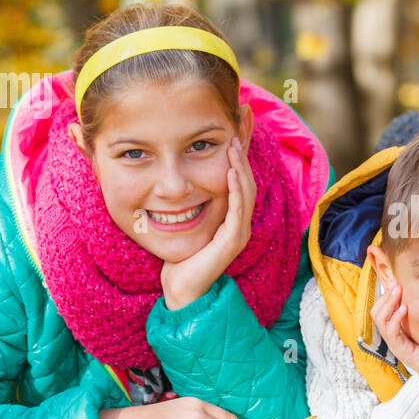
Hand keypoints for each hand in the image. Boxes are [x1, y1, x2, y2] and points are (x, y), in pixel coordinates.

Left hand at [160, 137, 255, 310]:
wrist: (182, 288)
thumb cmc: (180, 257)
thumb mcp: (182, 222)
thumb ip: (184, 203)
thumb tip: (172, 181)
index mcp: (231, 218)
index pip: (239, 180)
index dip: (238, 156)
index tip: (234, 132)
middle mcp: (239, 223)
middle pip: (247, 181)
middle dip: (242, 155)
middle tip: (237, 130)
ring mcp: (238, 232)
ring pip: (245, 192)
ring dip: (240, 167)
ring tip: (233, 145)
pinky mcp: (233, 240)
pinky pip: (238, 210)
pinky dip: (236, 189)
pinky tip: (231, 172)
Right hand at [370, 281, 418, 404]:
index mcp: (395, 328)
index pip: (380, 308)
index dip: (385, 294)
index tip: (395, 279)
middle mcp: (392, 335)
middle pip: (376, 312)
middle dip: (385, 295)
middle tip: (395, 282)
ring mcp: (395, 343)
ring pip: (380, 320)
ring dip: (388, 303)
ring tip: (397, 290)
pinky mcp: (401, 350)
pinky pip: (392, 332)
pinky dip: (395, 318)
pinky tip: (404, 308)